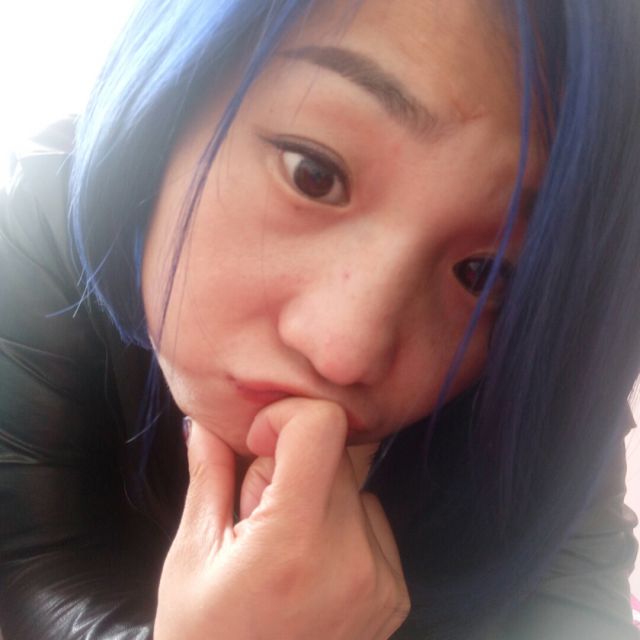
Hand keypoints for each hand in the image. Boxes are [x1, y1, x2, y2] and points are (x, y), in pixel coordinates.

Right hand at [154, 397, 409, 638]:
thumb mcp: (192, 558)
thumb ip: (208, 478)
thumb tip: (203, 422)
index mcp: (294, 541)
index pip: (322, 426)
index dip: (285, 418)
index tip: (258, 446)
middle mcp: (352, 556)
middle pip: (337, 451)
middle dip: (293, 461)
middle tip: (260, 509)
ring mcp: (381, 578)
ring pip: (356, 483)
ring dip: (320, 493)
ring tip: (283, 545)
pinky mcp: (395, 593)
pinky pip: (372, 520)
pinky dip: (343, 524)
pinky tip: (311, 565)